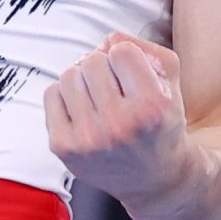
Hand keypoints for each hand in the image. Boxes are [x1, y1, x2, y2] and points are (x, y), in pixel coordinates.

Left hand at [44, 31, 189, 209]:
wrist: (154, 179)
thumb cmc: (160, 123)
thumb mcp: (169, 82)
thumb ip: (144, 48)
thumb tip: (107, 40)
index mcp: (151, 107)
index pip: (121, 51)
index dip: (127, 59)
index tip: (133, 77)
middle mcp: (119, 125)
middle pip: (92, 60)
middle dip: (104, 69)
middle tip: (116, 90)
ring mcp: (88, 139)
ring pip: (69, 75)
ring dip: (83, 81)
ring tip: (99, 100)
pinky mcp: (64, 147)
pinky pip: (51, 94)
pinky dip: (65, 98)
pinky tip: (84, 113)